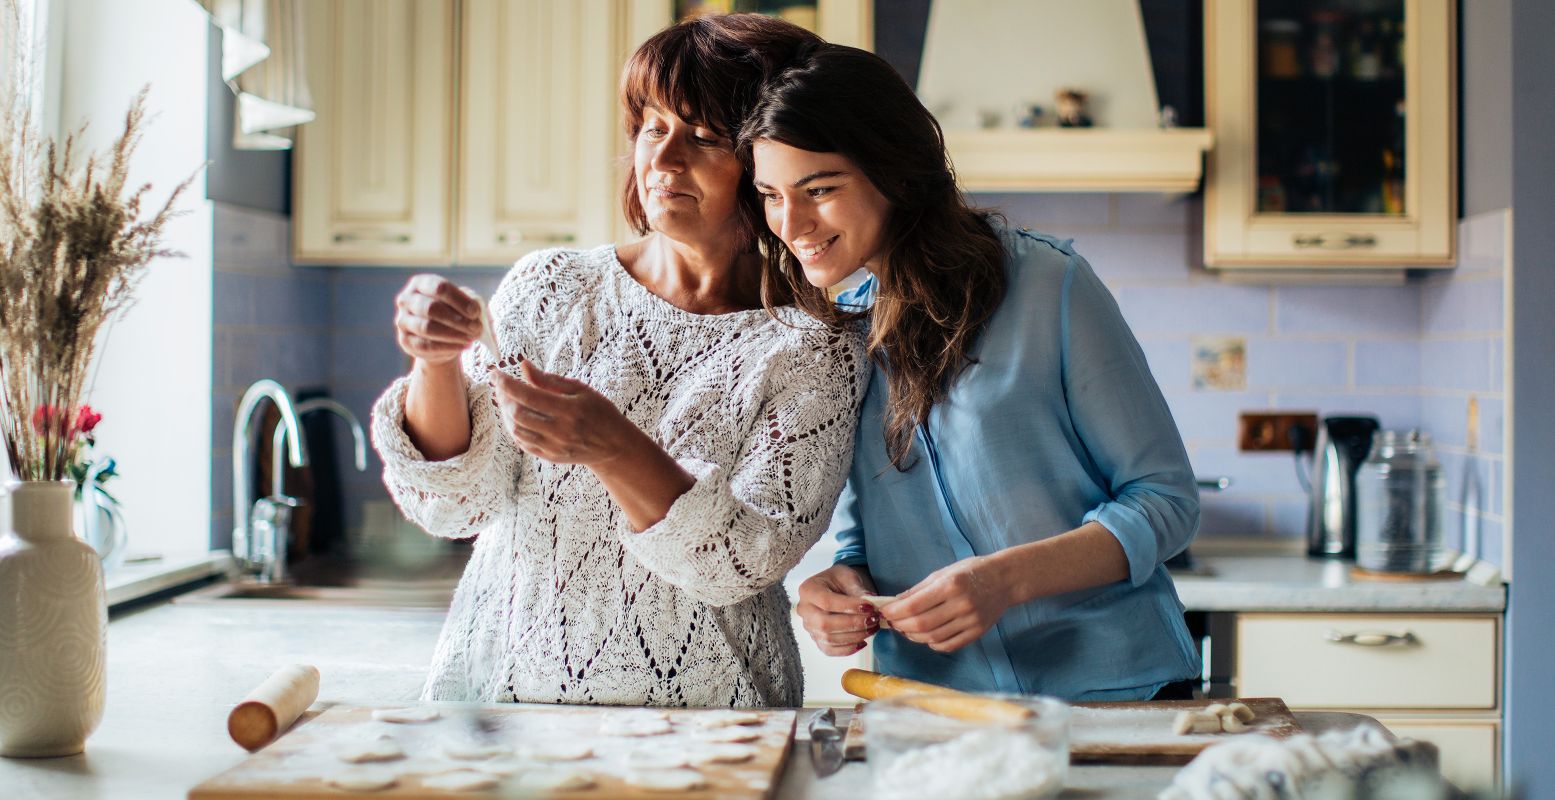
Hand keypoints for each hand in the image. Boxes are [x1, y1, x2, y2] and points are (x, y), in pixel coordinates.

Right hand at [394, 275, 480, 366]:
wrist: (439, 338)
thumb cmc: (452, 314)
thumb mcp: (461, 304)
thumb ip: (468, 304)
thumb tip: (474, 311)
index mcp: (420, 283)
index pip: (439, 288)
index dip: (459, 300)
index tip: (475, 312)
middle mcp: (406, 299)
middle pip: (431, 308)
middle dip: (456, 320)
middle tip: (475, 328)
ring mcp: (403, 320)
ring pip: (427, 328)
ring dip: (452, 334)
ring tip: (470, 338)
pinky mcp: (404, 340)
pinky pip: (425, 345)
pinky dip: (447, 347)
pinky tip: (462, 346)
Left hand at [491, 361, 634, 465]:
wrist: (614, 446)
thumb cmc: (599, 412)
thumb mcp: (581, 390)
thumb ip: (550, 380)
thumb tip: (524, 365)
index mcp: (569, 410)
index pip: (528, 395)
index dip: (507, 383)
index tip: (496, 373)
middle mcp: (560, 431)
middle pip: (518, 414)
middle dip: (503, 398)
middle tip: (500, 386)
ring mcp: (554, 447)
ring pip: (516, 431)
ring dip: (505, 414)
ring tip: (506, 400)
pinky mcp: (550, 457)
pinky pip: (523, 443)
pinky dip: (514, 429)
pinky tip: (515, 417)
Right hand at [796, 565, 879, 656]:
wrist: (834, 589)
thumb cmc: (839, 581)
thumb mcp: (848, 577)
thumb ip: (857, 589)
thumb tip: (870, 601)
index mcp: (808, 590)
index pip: (826, 602)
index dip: (849, 606)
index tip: (869, 606)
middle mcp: (804, 610)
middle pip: (825, 623)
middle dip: (853, 623)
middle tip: (873, 619)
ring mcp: (809, 627)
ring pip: (829, 639)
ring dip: (855, 636)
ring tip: (872, 627)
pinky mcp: (817, 640)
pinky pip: (830, 650)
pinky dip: (848, 649)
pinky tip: (863, 641)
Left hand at [882, 555, 1012, 653]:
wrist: (1005, 580)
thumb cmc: (972, 571)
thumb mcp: (944, 572)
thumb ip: (919, 589)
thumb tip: (895, 603)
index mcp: (951, 585)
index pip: (915, 605)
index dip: (896, 612)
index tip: (885, 612)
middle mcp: (961, 604)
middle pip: (922, 624)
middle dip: (901, 626)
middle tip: (893, 622)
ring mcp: (971, 621)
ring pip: (933, 637)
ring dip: (914, 636)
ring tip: (906, 630)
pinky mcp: (977, 632)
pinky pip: (949, 645)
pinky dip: (933, 644)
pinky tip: (926, 637)